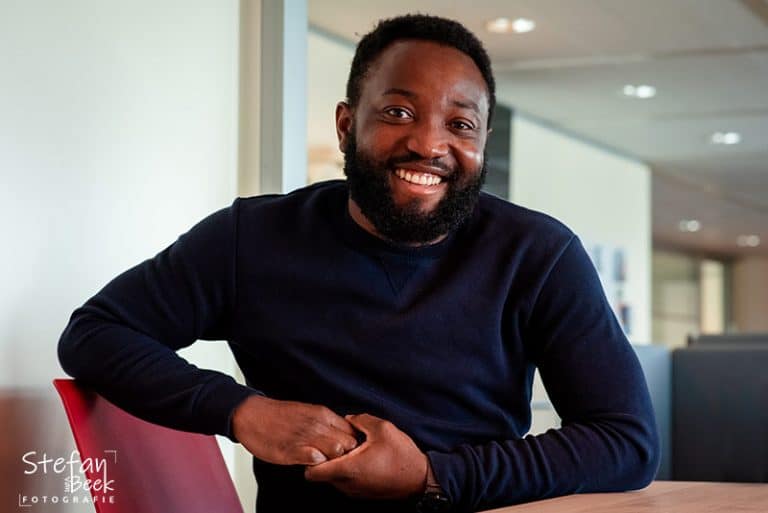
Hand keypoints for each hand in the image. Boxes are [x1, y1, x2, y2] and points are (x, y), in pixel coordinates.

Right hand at [231, 395, 358, 465]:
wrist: (252, 414)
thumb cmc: (279, 416)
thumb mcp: (309, 412)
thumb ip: (326, 424)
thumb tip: (343, 436)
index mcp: (323, 414)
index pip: (352, 431)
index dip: (352, 445)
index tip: (346, 452)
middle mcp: (318, 424)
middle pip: (349, 444)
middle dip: (347, 456)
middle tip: (337, 462)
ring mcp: (306, 437)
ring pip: (336, 452)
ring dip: (334, 462)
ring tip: (324, 465)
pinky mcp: (293, 450)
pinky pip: (315, 460)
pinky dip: (317, 466)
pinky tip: (309, 465)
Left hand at [304, 413, 427, 498]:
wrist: (419, 479)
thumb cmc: (402, 456)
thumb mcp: (382, 428)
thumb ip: (360, 421)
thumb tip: (347, 420)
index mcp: (348, 469)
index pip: (311, 472)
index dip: (310, 458)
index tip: (318, 445)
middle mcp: (347, 484)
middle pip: (320, 475)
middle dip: (323, 458)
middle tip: (334, 443)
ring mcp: (353, 491)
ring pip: (331, 478)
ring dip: (335, 464)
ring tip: (350, 449)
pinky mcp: (360, 493)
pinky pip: (343, 482)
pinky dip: (345, 470)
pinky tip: (359, 457)